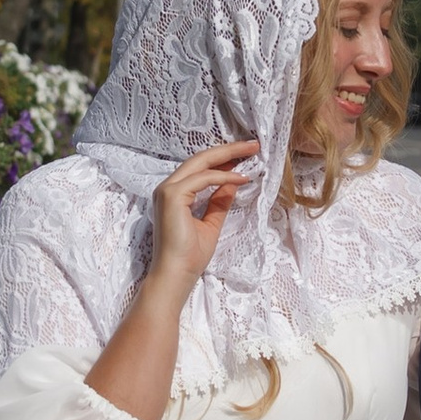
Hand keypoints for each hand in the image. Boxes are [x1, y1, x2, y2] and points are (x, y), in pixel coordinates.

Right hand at [146, 139, 256, 289]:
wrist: (176, 275)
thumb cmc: (189, 256)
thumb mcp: (211, 223)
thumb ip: (219, 201)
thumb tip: (233, 182)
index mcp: (175, 194)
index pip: (200, 168)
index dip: (224, 158)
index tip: (245, 155)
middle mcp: (168, 188)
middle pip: (200, 159)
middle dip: (229, 149)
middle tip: (253, 144)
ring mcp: (167, 190)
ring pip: (200, 162)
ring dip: (228, 155)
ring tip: (251, 151)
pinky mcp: (172, 196)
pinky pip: (202, 178)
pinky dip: (223, 176)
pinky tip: (241, 177)